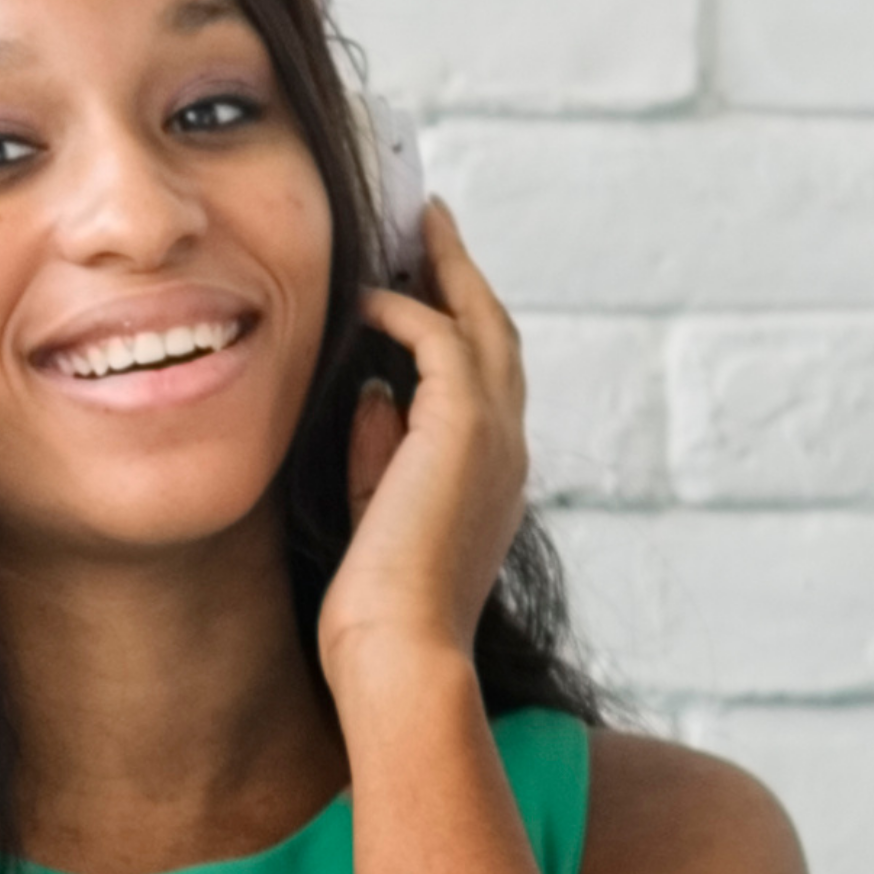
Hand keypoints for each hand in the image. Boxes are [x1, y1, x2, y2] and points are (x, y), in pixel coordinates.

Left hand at [314, 198, 527, 696]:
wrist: (399, 651)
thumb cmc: (377, 610)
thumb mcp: (376, 514)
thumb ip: (380, 451)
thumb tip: (371, 391)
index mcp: (492, 478)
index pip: (485, 383)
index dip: (459, 326)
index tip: (425, 285)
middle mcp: (507, 451)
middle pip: (498, 336)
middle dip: (464, 276)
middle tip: (432, 223)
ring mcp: (496, 437)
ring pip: (483, 323)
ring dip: (447, 268)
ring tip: (417, 223)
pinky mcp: (465, 427)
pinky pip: (441, 338)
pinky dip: (405, 309)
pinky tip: (366, 296)